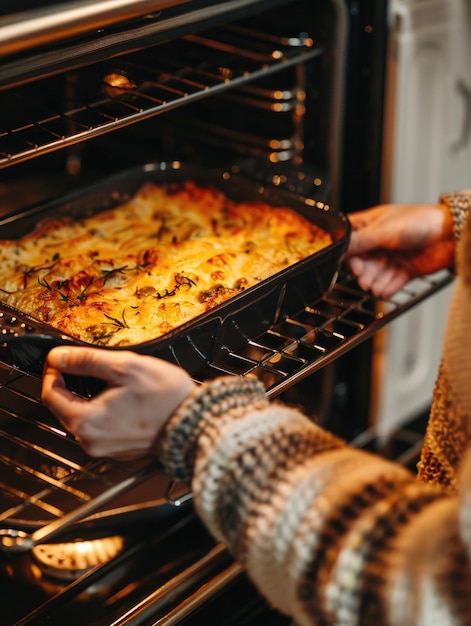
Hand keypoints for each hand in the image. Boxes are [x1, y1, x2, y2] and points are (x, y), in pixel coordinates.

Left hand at [41, 347, 195, 459]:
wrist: (195, 422)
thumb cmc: (165, 397)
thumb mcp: (124, 366)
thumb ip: (87, 360)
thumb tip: (59, 356)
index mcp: (86, 422)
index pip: (50, 394)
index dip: (53, 371)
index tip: (61, 358)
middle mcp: (91, 441)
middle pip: (65, 408)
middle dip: (71, 384)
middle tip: (86, 364)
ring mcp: (106, 449)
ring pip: (84, 418)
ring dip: (89, 397)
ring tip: (111, 379)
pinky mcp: (121, 450)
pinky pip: (102, 427)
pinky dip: (105, 411)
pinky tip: (123, 398)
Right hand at [344, 203, 454, 296]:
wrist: (450, 234)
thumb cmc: (420, 221)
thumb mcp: (383, 230)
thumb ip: (360, 241)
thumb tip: (338, 247)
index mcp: (372, 224)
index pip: (350, 238)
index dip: (345, 250)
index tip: (341, 259)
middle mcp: (380, 240)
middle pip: (362, 259)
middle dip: (361, 269)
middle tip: (361, 275)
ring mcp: (392, 255)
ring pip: (376, 272)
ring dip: (373, 280)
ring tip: (372, 286)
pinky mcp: (405, 269)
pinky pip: (391, 281)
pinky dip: (387, 287)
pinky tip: (383, 290)